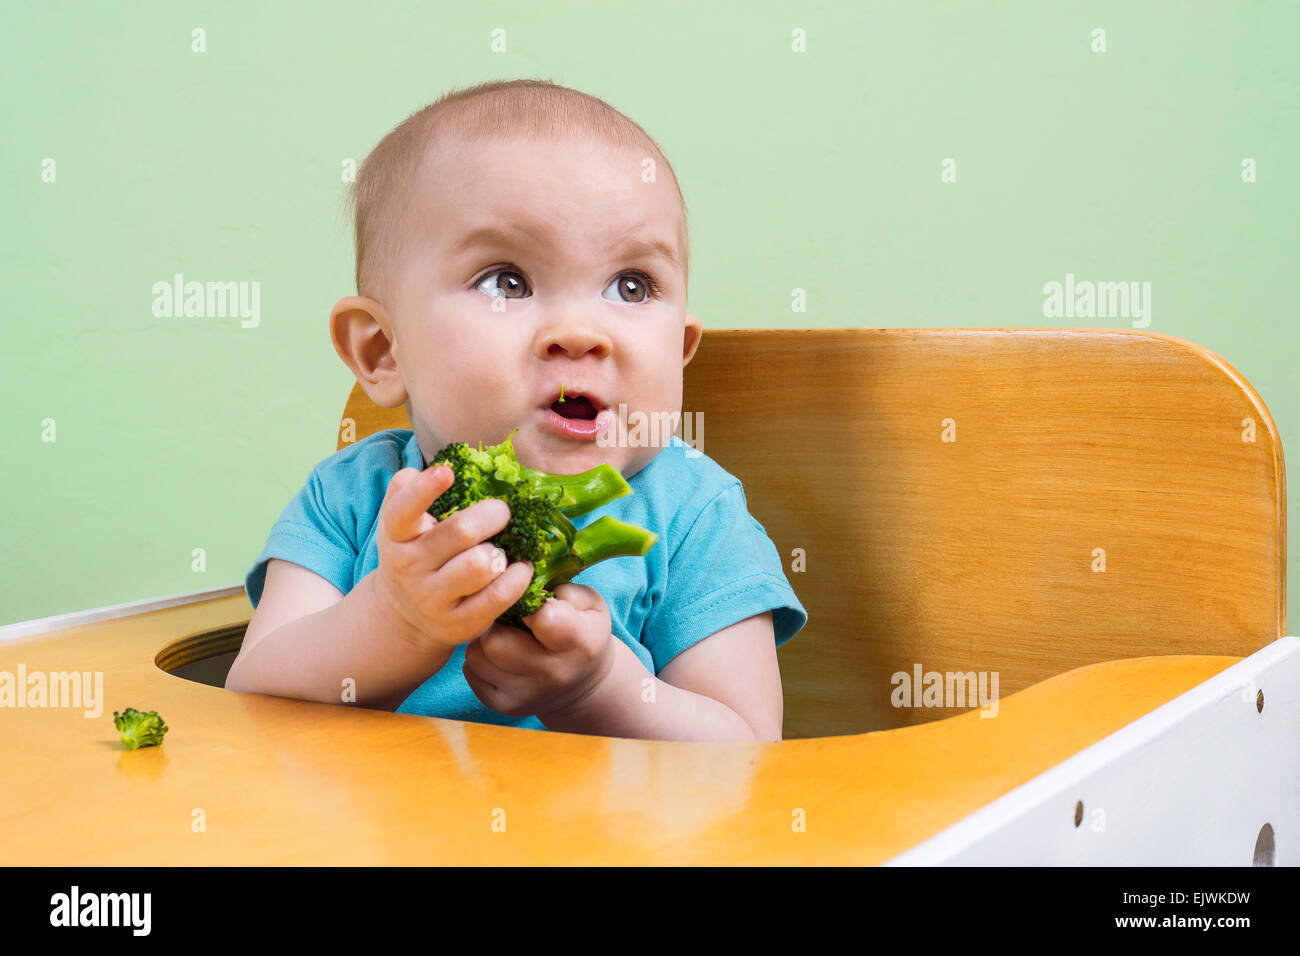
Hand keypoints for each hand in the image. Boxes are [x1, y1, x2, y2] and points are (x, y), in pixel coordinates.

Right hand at [372, 465, 535, 651]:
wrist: (405, 616)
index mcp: (396, 536)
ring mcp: (433, 599)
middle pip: (460, 533)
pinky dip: (518, 578)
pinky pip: (498, 596)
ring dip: (501, 551)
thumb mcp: (401, 525)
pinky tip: (520, 569)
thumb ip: (406, 492)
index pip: (402, 511)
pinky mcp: (459, 623)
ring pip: (480, 565)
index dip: (424, 490)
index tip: (448, 471)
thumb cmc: (414, 554)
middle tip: (502, 512)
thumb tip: (427, 470)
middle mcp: (410, 567)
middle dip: (492, 515)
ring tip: (504, 549)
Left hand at [462, 584, 615, 719]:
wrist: (582, 683)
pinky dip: (478, 658)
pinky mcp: (503, 706)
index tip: (531, 599)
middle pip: (496, 641)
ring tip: (502, 632)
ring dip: (483, 638)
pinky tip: (497, 654)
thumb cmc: (583, 631)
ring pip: (477, 656)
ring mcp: (525, 695)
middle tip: (506, 613)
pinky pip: (471, 672)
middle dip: (496, 621)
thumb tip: (525, 582)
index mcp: (579, 643)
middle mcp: (552, 674)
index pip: (543, 619)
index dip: (529, 600)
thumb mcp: (590, 604)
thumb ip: (563, 587)